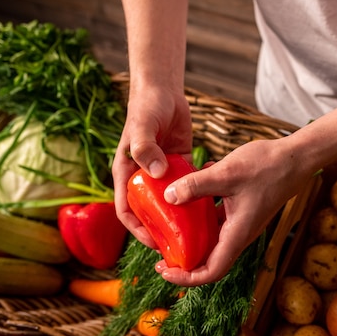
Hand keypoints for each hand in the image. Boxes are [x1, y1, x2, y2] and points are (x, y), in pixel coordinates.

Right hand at [112, 83, 192, 248]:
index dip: (137, 230)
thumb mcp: (142, 127)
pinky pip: (187, 186)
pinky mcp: (179, 164)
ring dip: (180, 216)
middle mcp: (143, 176)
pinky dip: (195, 195)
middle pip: (150, 211)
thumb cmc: (146, 107)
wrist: (163, 89)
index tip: (153, 243)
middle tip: (179, 246)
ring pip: (170, 201)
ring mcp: (162, 172)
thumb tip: (155, 174)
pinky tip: (210, 206)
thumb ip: (144, 148)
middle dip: (161, 230)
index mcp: (127, 173)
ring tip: (197, 233)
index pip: (127, 210)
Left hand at [154, 138, 314, 285]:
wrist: (295, 157)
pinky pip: (217, 219)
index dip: (186, 278)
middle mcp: (239, 233)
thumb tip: (168, 197)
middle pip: (209, 259)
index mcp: (238, 233)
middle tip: (159, 250)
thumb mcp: (227, 173)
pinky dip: (200, 214)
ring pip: (212, 238)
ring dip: (189, 236)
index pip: (211, 271)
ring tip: (167, 224)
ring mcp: (241, 221)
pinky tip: (187, 191)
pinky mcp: (242, 208)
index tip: (164, 270)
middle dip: (183, 259)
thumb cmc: (268, 167)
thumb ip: (196, 185)